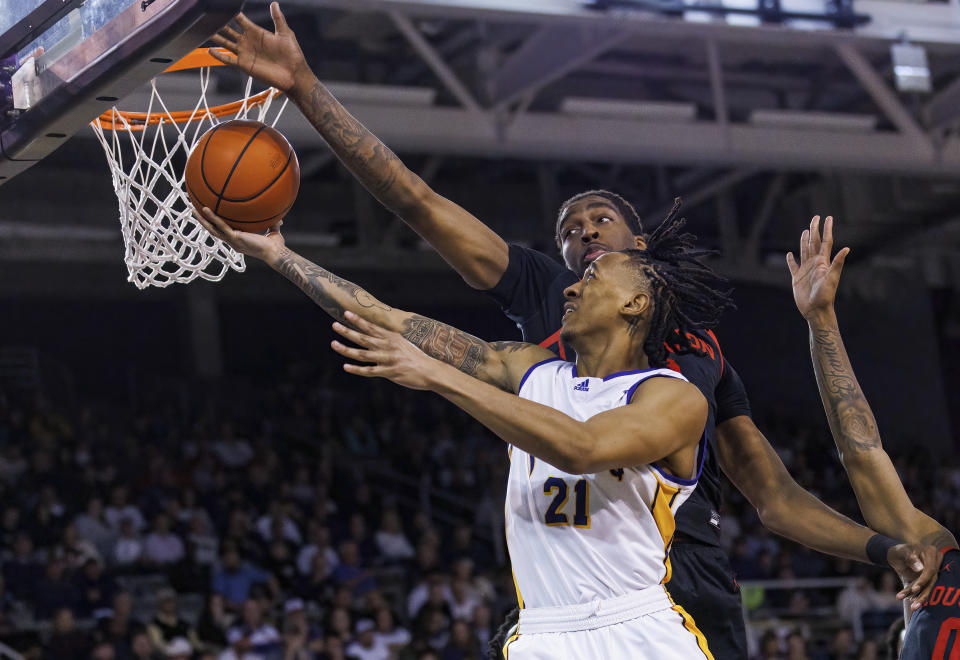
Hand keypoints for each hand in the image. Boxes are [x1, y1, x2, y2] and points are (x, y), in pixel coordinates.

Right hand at [193, 207, 284, 261]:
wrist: (275, 252)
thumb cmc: (275, 245)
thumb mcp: (273, 232)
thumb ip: (274, 225)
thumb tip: (280, 219)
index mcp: (239, 241)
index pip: (224, 233)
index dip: (216, 226)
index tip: (210, 219)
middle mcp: (233, 242)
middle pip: (214, 232)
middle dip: (204, 223)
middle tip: (195, 213)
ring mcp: (232, 241)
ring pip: (213, 229)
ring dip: (203, 220)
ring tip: (193, 210)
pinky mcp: (234, 238)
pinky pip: (221, 226)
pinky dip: (213, 218)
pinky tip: (205, 209)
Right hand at [209, 3, 312, 94]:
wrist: (294, 75)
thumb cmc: (293, 55)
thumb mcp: (285, 33)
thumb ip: (277, 18)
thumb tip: (274, 3)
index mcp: (257, 32)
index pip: (240, 20)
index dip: (232, 13)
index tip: (223, 6)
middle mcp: (248, 42)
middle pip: (229, 30)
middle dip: (220, 24)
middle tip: (208, 16)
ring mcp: (245, 53)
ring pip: (226, 43)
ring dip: (216, 38)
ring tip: (204, 30)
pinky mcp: (244, 65)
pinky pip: (228, 59)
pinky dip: (218, 56)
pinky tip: (210, 49)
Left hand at [330, 311, 444, 390]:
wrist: (430, 371)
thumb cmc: (415, 357)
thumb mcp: (402, 344)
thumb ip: (388, 341)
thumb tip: (373, 338)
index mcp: (392, 337)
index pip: (371, 327)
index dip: (358, 320)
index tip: (346, 313)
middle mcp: (389, 346)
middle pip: (364, 337)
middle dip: (348, 331)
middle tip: (334, 325)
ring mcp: (388, 359)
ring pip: (363, 353)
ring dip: (347, 349)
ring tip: (334, 344)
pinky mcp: (389, 372)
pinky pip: (369, 370)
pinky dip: (357, 369)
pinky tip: (346, 366)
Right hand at [786, 215, 849, 321]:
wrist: (816, 310)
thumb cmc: (825, 296)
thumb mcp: (832, 278)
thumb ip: (838, 263)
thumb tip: (847, 249)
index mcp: (823, 262)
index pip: (825, 242)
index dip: (826, 230)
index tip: (828, 218)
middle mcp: (815, 264)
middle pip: (814, 243)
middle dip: (815, 230)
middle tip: (815, 218)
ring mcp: (806, 270)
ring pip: (804, 251)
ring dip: (804, 241)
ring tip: (805, 231)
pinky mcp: (797, 278)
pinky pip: (793, 266)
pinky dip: (790, 260)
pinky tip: (789, 255)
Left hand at [888, 543, 942, 610]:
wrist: (895, 554)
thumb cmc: (899, 550)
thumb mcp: (901, 552)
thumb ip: (910, 558)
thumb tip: (920, 569)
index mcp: (931, 553)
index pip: (930, 570)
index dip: (923, 580)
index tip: (914, 589)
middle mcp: (935, 563)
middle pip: (931, 581)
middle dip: (922, 594)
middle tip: (913, 605)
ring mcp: (932, 573)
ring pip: (928, 587)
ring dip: (920, 598)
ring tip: (912, 607)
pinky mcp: (927, 580)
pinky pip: (922, 589)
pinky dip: (916, 596)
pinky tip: (910, 602)